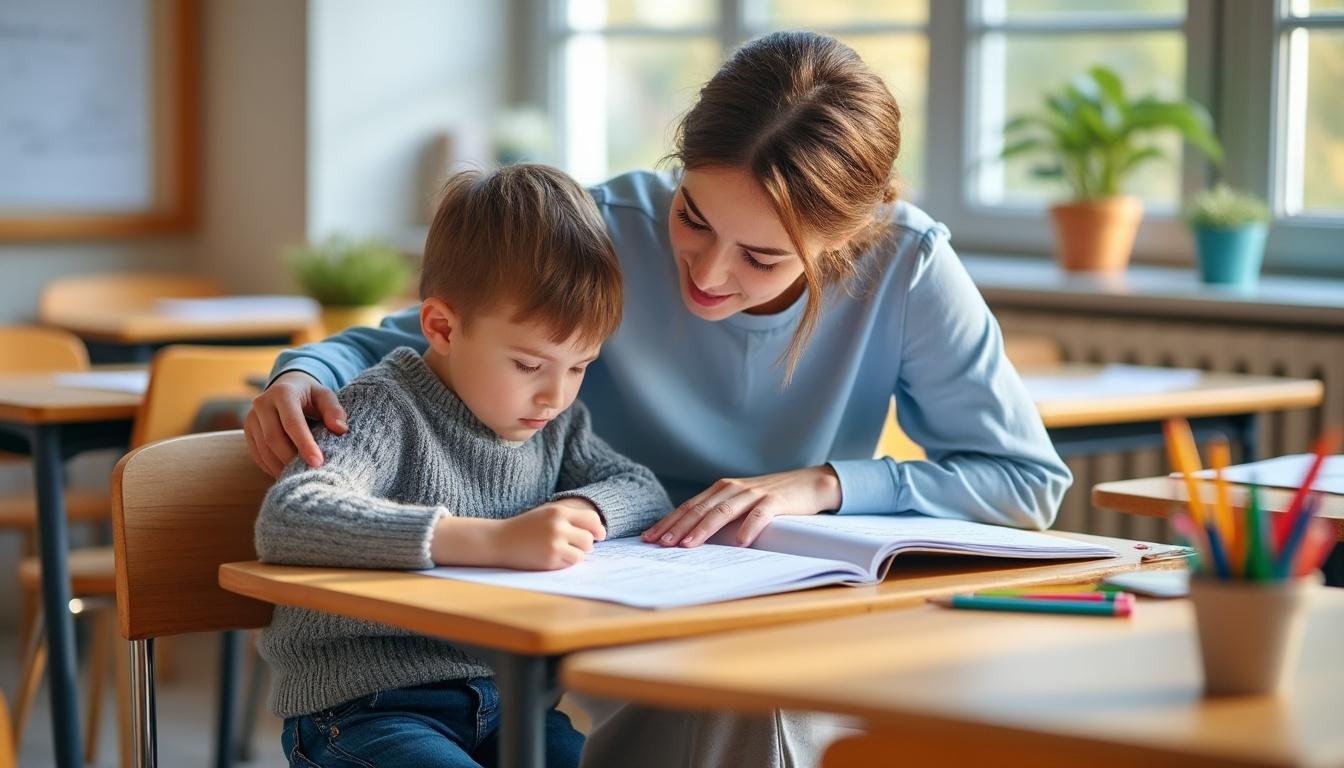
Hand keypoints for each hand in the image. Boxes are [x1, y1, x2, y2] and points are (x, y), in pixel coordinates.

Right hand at [244, 371, 347, 476]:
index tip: (318, 462)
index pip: (292, 423)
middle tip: (309, 473)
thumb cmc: (311, 396)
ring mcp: (251, 418)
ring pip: (263, 449)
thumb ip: (334, 410)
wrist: (287, 388)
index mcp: (283, 393)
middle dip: (291, 459)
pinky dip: (271, 467)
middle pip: (273, 438)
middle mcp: (262, 403)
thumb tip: (340, 429)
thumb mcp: (325, 396)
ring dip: (280, 466)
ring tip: (299, 476)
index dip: (304, 444)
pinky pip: (256, 454)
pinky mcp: (247, 431)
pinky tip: (286, 473)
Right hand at [492, 499, 607, 569]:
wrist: (499, 540)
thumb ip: (570, 518)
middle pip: (588, 539)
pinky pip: (570, 563)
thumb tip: (599, 533)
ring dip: (575, 554)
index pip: (591, 518)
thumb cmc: (526, 527)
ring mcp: (554, 544)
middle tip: (572, 545)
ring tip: (560, 551)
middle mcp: (558, 526)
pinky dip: (565, 562)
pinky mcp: (550, 560)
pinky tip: (552, 557)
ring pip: (582, 553)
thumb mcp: (546, 513)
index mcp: (558, 511)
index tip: (599, 535)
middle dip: (585, 544)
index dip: (598, 528)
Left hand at [641, 466, 841, 547]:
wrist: (808, 484)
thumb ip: (718, 515)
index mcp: (720, 489)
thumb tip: (689, 537)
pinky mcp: (776, 500)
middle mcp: (733, 488)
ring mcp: (754, 493)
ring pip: (723, 510)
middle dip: (678, 527)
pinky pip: (760, 514)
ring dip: (704, 528)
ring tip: (688, 545)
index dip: (669, 522)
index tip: (649, 538)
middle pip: (700, 508)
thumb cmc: (769, 499)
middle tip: (661, 544)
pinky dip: (748, 527)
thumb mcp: (739, 504)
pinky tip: (739, 542)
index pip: (688, 507)